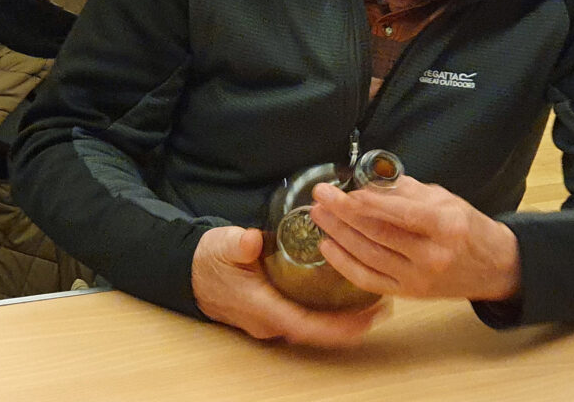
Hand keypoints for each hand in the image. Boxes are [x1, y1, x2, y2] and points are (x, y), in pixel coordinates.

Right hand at [191, 226, 387, 345]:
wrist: (190, 273)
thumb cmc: (210, 260)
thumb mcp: (222, 245)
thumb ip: (238, 244)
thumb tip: (251, 241)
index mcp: (263, 308)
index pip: (306, 324)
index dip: (337, 326)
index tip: (365, 320)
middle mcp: (271, 322)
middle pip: (317, 332)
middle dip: (350, 326)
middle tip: (382, 309)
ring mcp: (274, 320)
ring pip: (315, 327)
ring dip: (345, 322)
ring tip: (376, 305)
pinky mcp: (278, 312)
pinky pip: (310, 318)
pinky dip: (332, 314)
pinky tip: (351, 298)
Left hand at [309, 176, 520, 301]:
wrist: (494, 267)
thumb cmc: (469, 227)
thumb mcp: (446, 199)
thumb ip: (407, 192)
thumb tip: (370, 185)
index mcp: (445, 226)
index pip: (399, 213)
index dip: (367, 203)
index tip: (342, 191)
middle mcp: (431, 255)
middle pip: (378, 233)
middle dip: (343, 213)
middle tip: (321, 196)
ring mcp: (418, 278)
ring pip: (368, 255)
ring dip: (338, 234)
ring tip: (319, 215)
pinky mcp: (409, 293)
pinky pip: (369, 279)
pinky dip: (344, 263)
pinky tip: (328, 246)